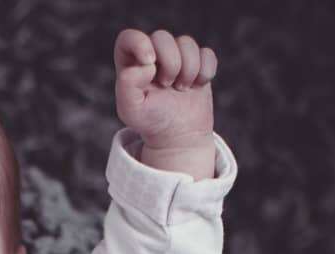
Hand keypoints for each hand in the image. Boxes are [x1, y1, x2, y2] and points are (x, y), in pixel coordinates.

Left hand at [114, 28, 216, 149]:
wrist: (177, 136)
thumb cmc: (151, 123)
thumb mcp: (131, 110)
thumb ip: (127, 85)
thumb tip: (146, 65)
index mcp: (130, 65)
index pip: (128, 38)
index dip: (140, 43)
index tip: (149, 63)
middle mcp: (152, 56)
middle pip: (162, 37)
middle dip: (169, 63)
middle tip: (167, 86)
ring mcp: (176, 58)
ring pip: (186, 43)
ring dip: (188, 69)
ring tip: (180, 89)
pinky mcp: (198, 63)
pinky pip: (207, 53)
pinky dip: (205, 72)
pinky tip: (197, 86)